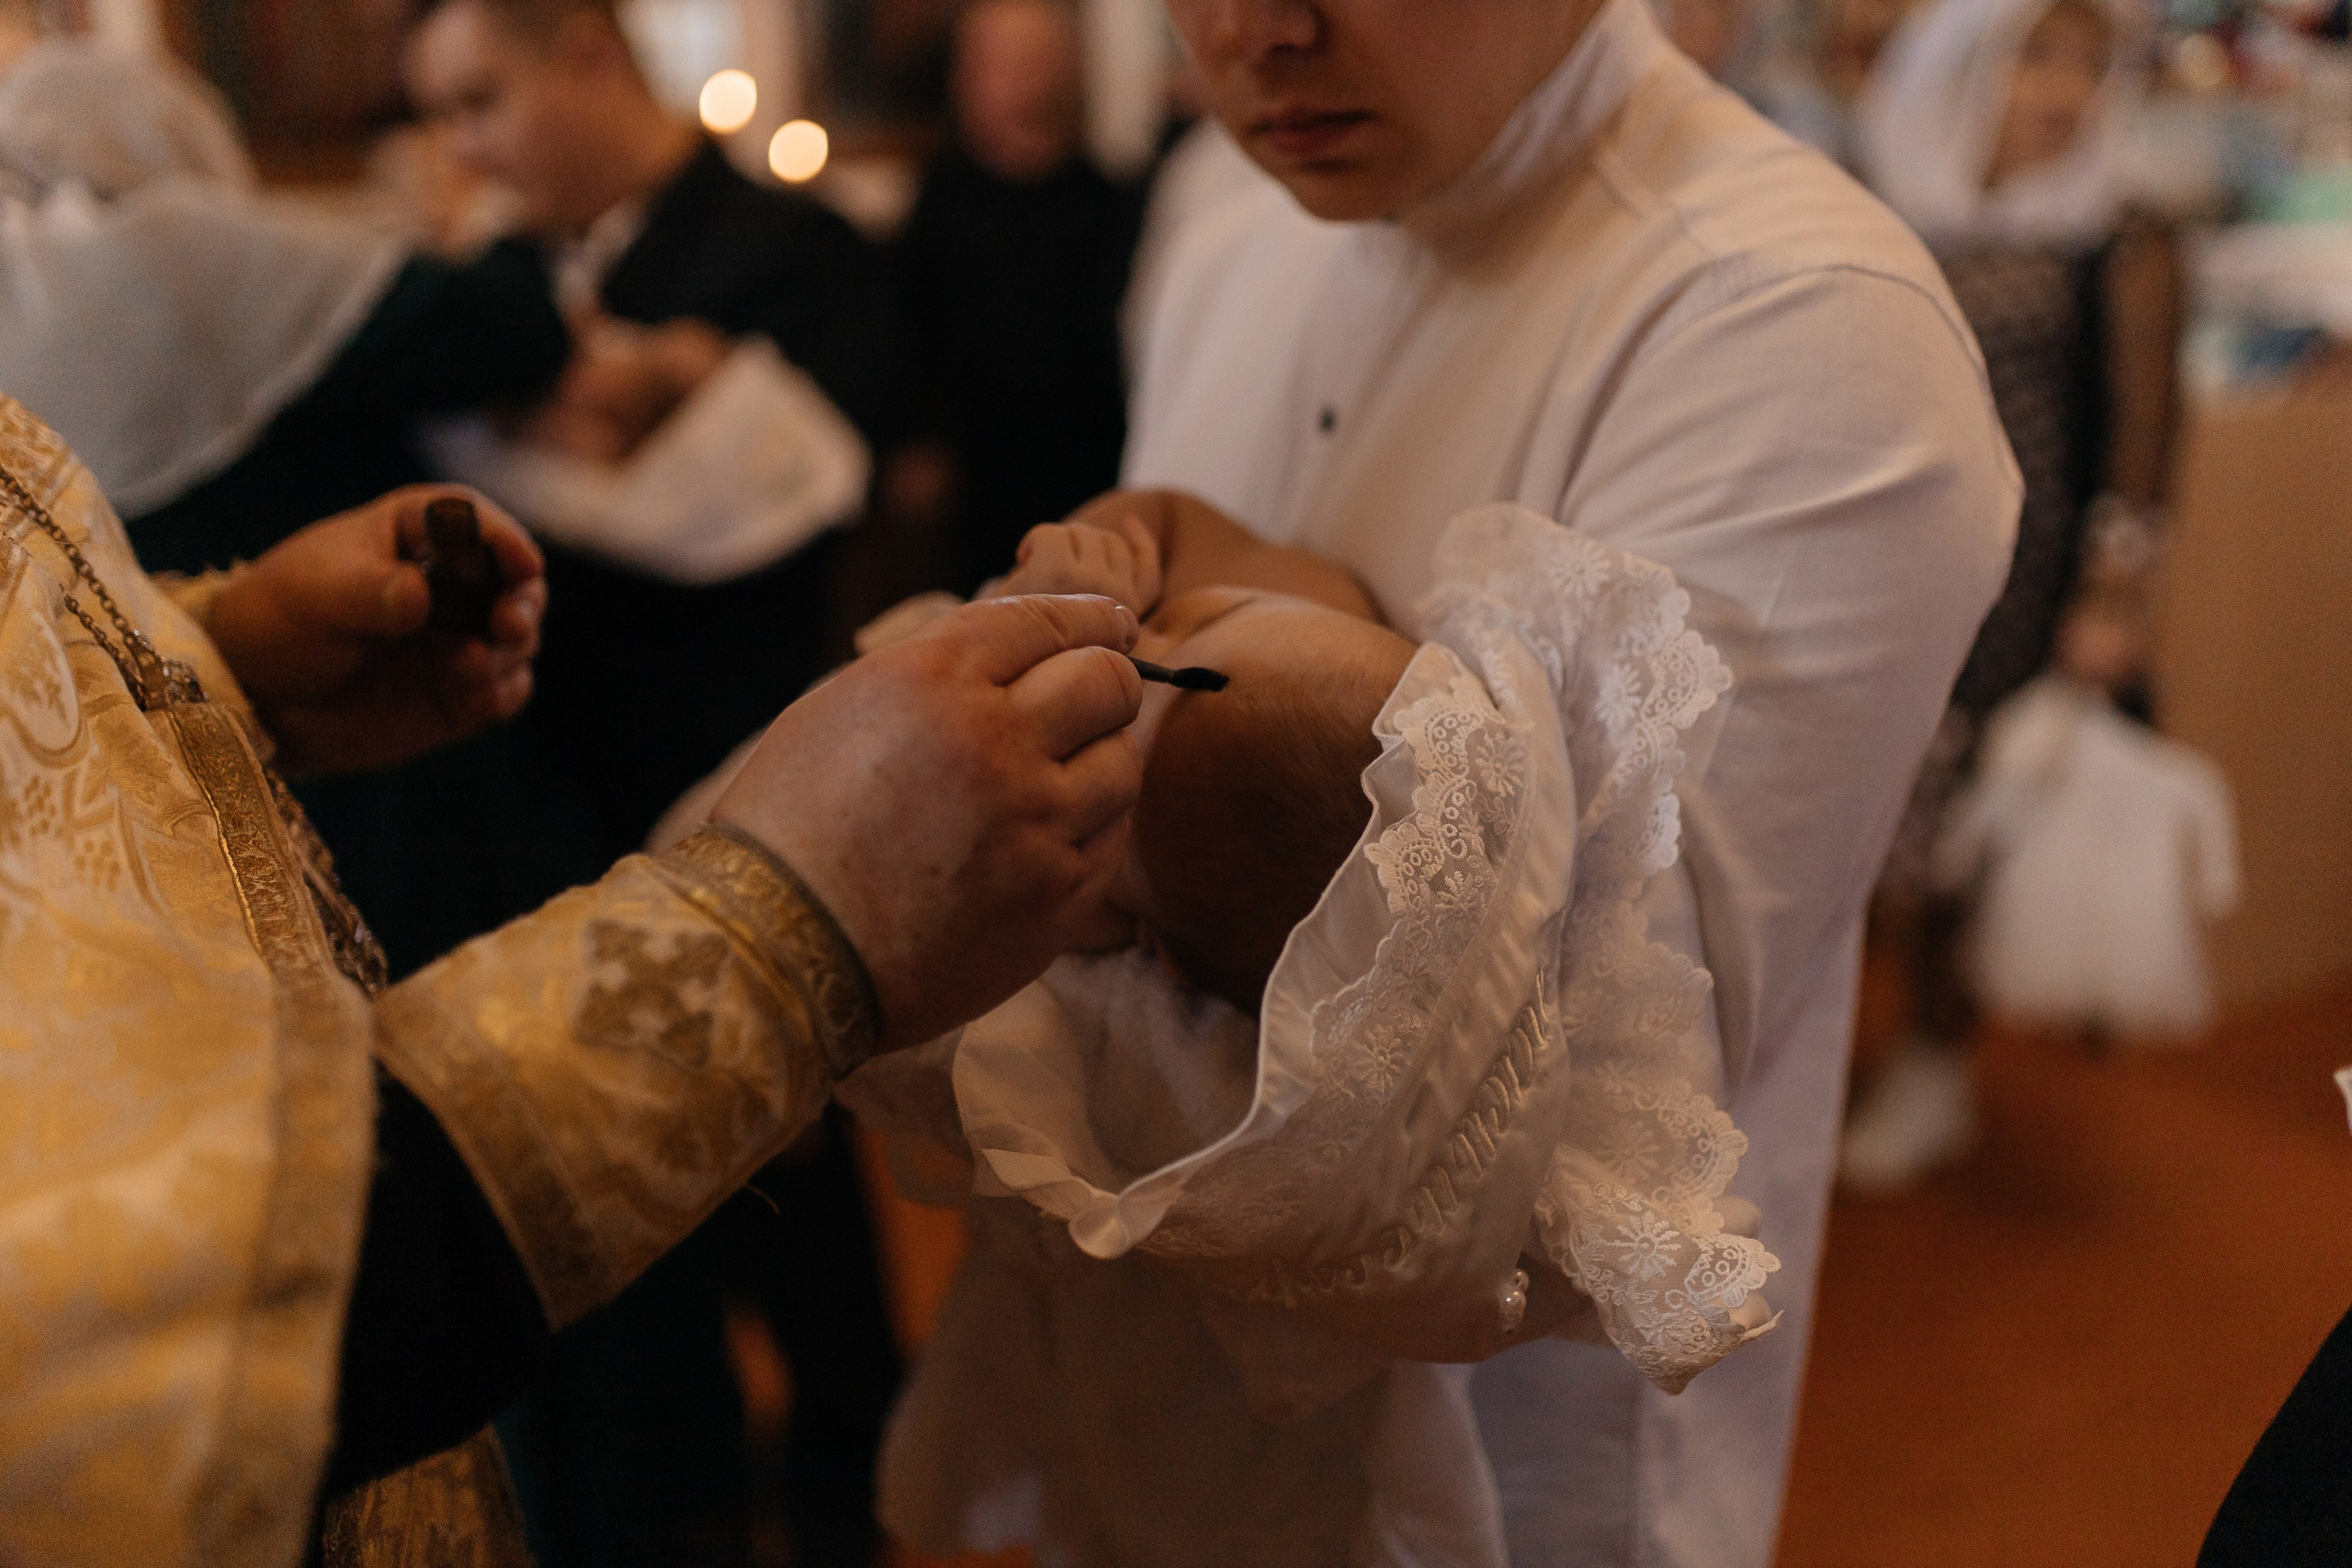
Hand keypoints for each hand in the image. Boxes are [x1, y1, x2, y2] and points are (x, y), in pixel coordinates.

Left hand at [207, 486, 546, 776]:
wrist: (256, 696)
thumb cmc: (279, 620)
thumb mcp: (315, 594)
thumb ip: (368, 590)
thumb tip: (418, 595)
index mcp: (416, 534)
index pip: (473, 522)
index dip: (504, 538)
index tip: (523, 563)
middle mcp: (450, 583)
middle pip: (515, 581)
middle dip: (524, 601)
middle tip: (509, 623)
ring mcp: (460, 638)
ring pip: (517, 639)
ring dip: (511, 650)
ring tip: (470, 663)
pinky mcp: (462, 691)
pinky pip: (505, 690)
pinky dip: (501, 691)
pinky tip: (476, 695)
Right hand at [712, 594, 1144, 1050]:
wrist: (779, 949)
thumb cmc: (796, 823)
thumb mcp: (847, 705)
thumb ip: (942, 667)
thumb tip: (1029, 648)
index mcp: (934, 680)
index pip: (1050, 621)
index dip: (1091, 618)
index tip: (1112, 626)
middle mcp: (994, 742)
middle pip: (1107, 683)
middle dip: (1106, 683)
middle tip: (1094, 699)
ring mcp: (1033, 825)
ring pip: (1122, 763)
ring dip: (1098, 760)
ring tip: (1056, 777)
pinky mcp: (1055, 898)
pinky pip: (1113, 839)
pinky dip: (1094, 826)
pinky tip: (1055, 831)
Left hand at [992, 514, 1163, 617]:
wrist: (994, 649)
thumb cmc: (1032, 632)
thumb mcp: (1082, 609)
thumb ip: (1117, 577)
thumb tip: (1133, 520)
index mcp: (1129, 622)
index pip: (1149, 574)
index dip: (1142, 545)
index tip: (1130, 522)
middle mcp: (1121, 606)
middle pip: (1112, 544)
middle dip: (1079, 546)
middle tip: (1050, 570)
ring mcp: (1093, 589)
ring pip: (1084, 534)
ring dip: (1057, 544)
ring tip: (1036, 572)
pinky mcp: (1060, 573)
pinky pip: (1053, 535)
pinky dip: (1034, 540)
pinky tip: (1024, 560)